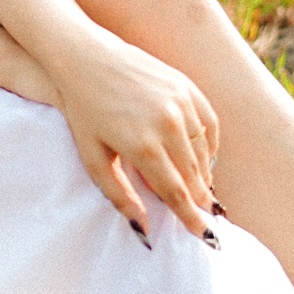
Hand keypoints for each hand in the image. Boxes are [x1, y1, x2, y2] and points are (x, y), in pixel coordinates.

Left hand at [46, 26, 220, 240]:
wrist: (86, 57)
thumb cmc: (83, 110)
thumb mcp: (92, 157)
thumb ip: (119, 195)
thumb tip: (144, 229)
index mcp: (143, 147)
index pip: (176, 193)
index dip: (191, 217)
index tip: (204, 236)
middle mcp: (167, 125)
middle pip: (194, 176)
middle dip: (200, 198)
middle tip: (204, 215)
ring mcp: (179, 103)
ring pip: (204, 152)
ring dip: (204, 173)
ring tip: (201, 189)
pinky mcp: (185, 86)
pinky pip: (209, 123)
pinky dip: (209, 144)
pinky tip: (203, 156)